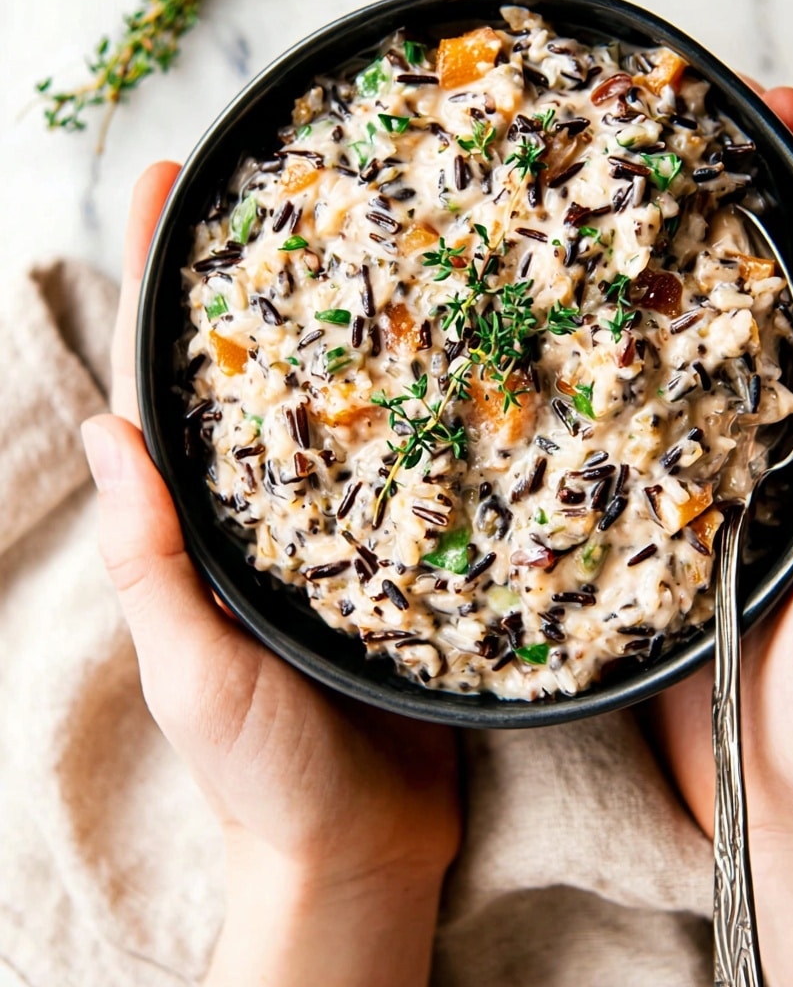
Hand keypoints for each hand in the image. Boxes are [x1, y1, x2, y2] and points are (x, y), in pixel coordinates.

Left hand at [81, 163, 460, 986]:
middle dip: (262, 269)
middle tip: (293, 172)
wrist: (361, 847)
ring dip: (354, 317)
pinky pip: (416, 461)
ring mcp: (344, 522)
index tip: (166, 182)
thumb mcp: (192, 670)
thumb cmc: (261, 772)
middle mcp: (271, 504)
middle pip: (260, 366)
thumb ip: (151, 559)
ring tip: (385, 228)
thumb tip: (108, 428)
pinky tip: (457, 348)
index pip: (168, 380)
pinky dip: (426, 402)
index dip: (159, 279)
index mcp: (203, 522)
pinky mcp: (410, 550)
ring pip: (345, 398)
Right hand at [649, 89, 792, 983]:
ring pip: (727, 338)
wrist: (777, 794)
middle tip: (702, 123)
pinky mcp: (685, 502)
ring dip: (697, 259)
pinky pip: (665, 407)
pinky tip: (594, 316)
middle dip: (763, 197)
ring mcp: (748, 464)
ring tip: (643, 191)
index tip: (784, 111)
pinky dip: (640, 349)